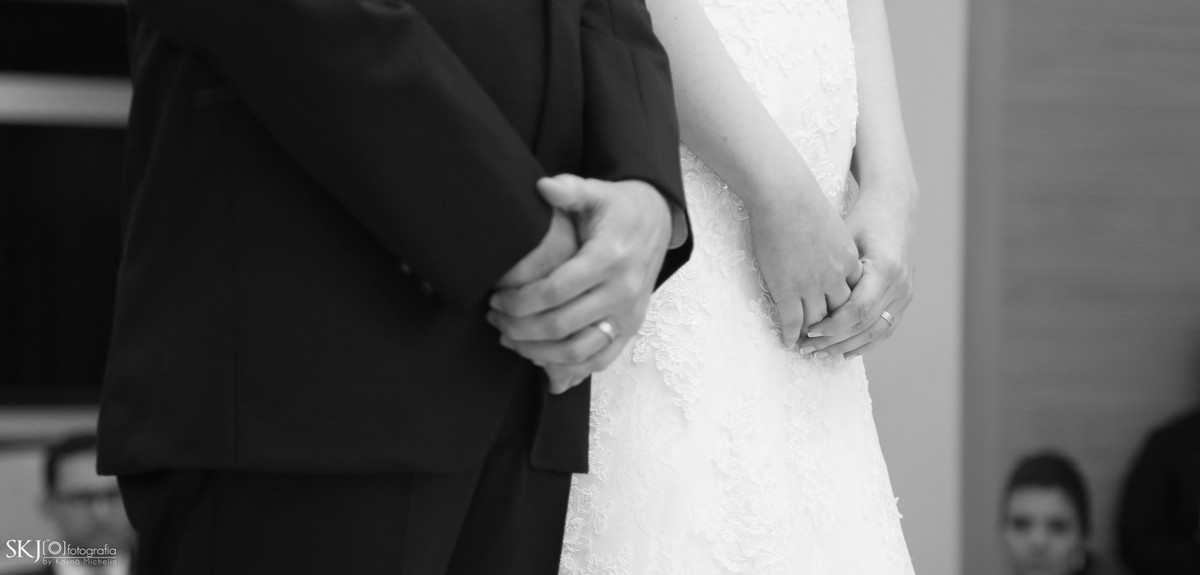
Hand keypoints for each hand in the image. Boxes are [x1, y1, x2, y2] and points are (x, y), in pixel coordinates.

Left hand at [487, 174, 672, 393]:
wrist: (658, 222)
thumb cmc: (619, 208)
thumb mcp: (596, 192)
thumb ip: (569, 189)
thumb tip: (543, 186)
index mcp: (609, 258)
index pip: (556, 291)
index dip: (520, 301)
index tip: (496, 299)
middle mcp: (622, 291)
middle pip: (561, 325)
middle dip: (520, 328)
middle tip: (495, 320)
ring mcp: (628, 315)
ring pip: (578, 351)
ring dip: (538, 353)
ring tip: (510, 339)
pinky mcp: (630, 329)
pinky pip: (599, 361)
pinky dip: (569, 369)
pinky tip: (540, 362)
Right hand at [747, 188, 861, 347]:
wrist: (785, 194)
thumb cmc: (804, 200)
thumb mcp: (832, 224)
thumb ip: (833, 242)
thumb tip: (827, 247)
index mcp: (849, 261)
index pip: (854, 296)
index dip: (847, 312)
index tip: (841, 323)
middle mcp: (836, 278)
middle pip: (839, 314)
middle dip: (833, 331)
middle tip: (826, 342)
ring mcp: (812, 286)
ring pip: (816, 322)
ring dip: (810, 338)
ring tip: (804, 346)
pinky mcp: (788, 289)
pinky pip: (792, 321)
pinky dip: (790, 334)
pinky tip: (786, 340)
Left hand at [801, 199, 913, 358]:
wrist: (894, 207)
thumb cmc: (862, 220)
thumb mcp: (843, 239)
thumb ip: (831, 271)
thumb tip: (802, 302)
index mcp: (885, 268)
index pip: (858, 309)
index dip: (832, 325)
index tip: (807, 331)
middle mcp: (900, 284)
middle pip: (865, 325)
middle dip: (833, 341)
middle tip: (806, 349)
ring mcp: (906, 293)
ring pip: (876, 333)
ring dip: (846, 347)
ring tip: (820, 354)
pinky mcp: (905, 298)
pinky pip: (885, 329)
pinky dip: (864, 343)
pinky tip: (843, 352)